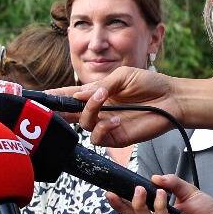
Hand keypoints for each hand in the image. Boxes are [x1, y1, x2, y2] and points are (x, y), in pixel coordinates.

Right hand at [54, 66, 181, 148]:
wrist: (172, 99)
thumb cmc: (150, 83)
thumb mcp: (123, 75)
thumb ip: (101, 86)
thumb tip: (79, 95)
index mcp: (97, 93)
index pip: (70, 95)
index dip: (55, 96)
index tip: (40, 96)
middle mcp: (98, 110)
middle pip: (69, 113)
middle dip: (58, 110)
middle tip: (52, 107)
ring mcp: (106, 125)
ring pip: (83, 124)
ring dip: (89, 111)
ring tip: (104, 99)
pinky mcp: (116, 137)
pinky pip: (99, 138)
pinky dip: (104, 128)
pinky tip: (117, 120)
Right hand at [106, 174, 212, 213]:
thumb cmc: (208, 213)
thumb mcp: (188, 191)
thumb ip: (172, 183)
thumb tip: (155, 177)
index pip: (136, 212)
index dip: (122, 203)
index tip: (112, 190)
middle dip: (125, 204)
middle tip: (128, 188)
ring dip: (142, 204)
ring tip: (143, 189)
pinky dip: (159, 209)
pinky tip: (162, 196)